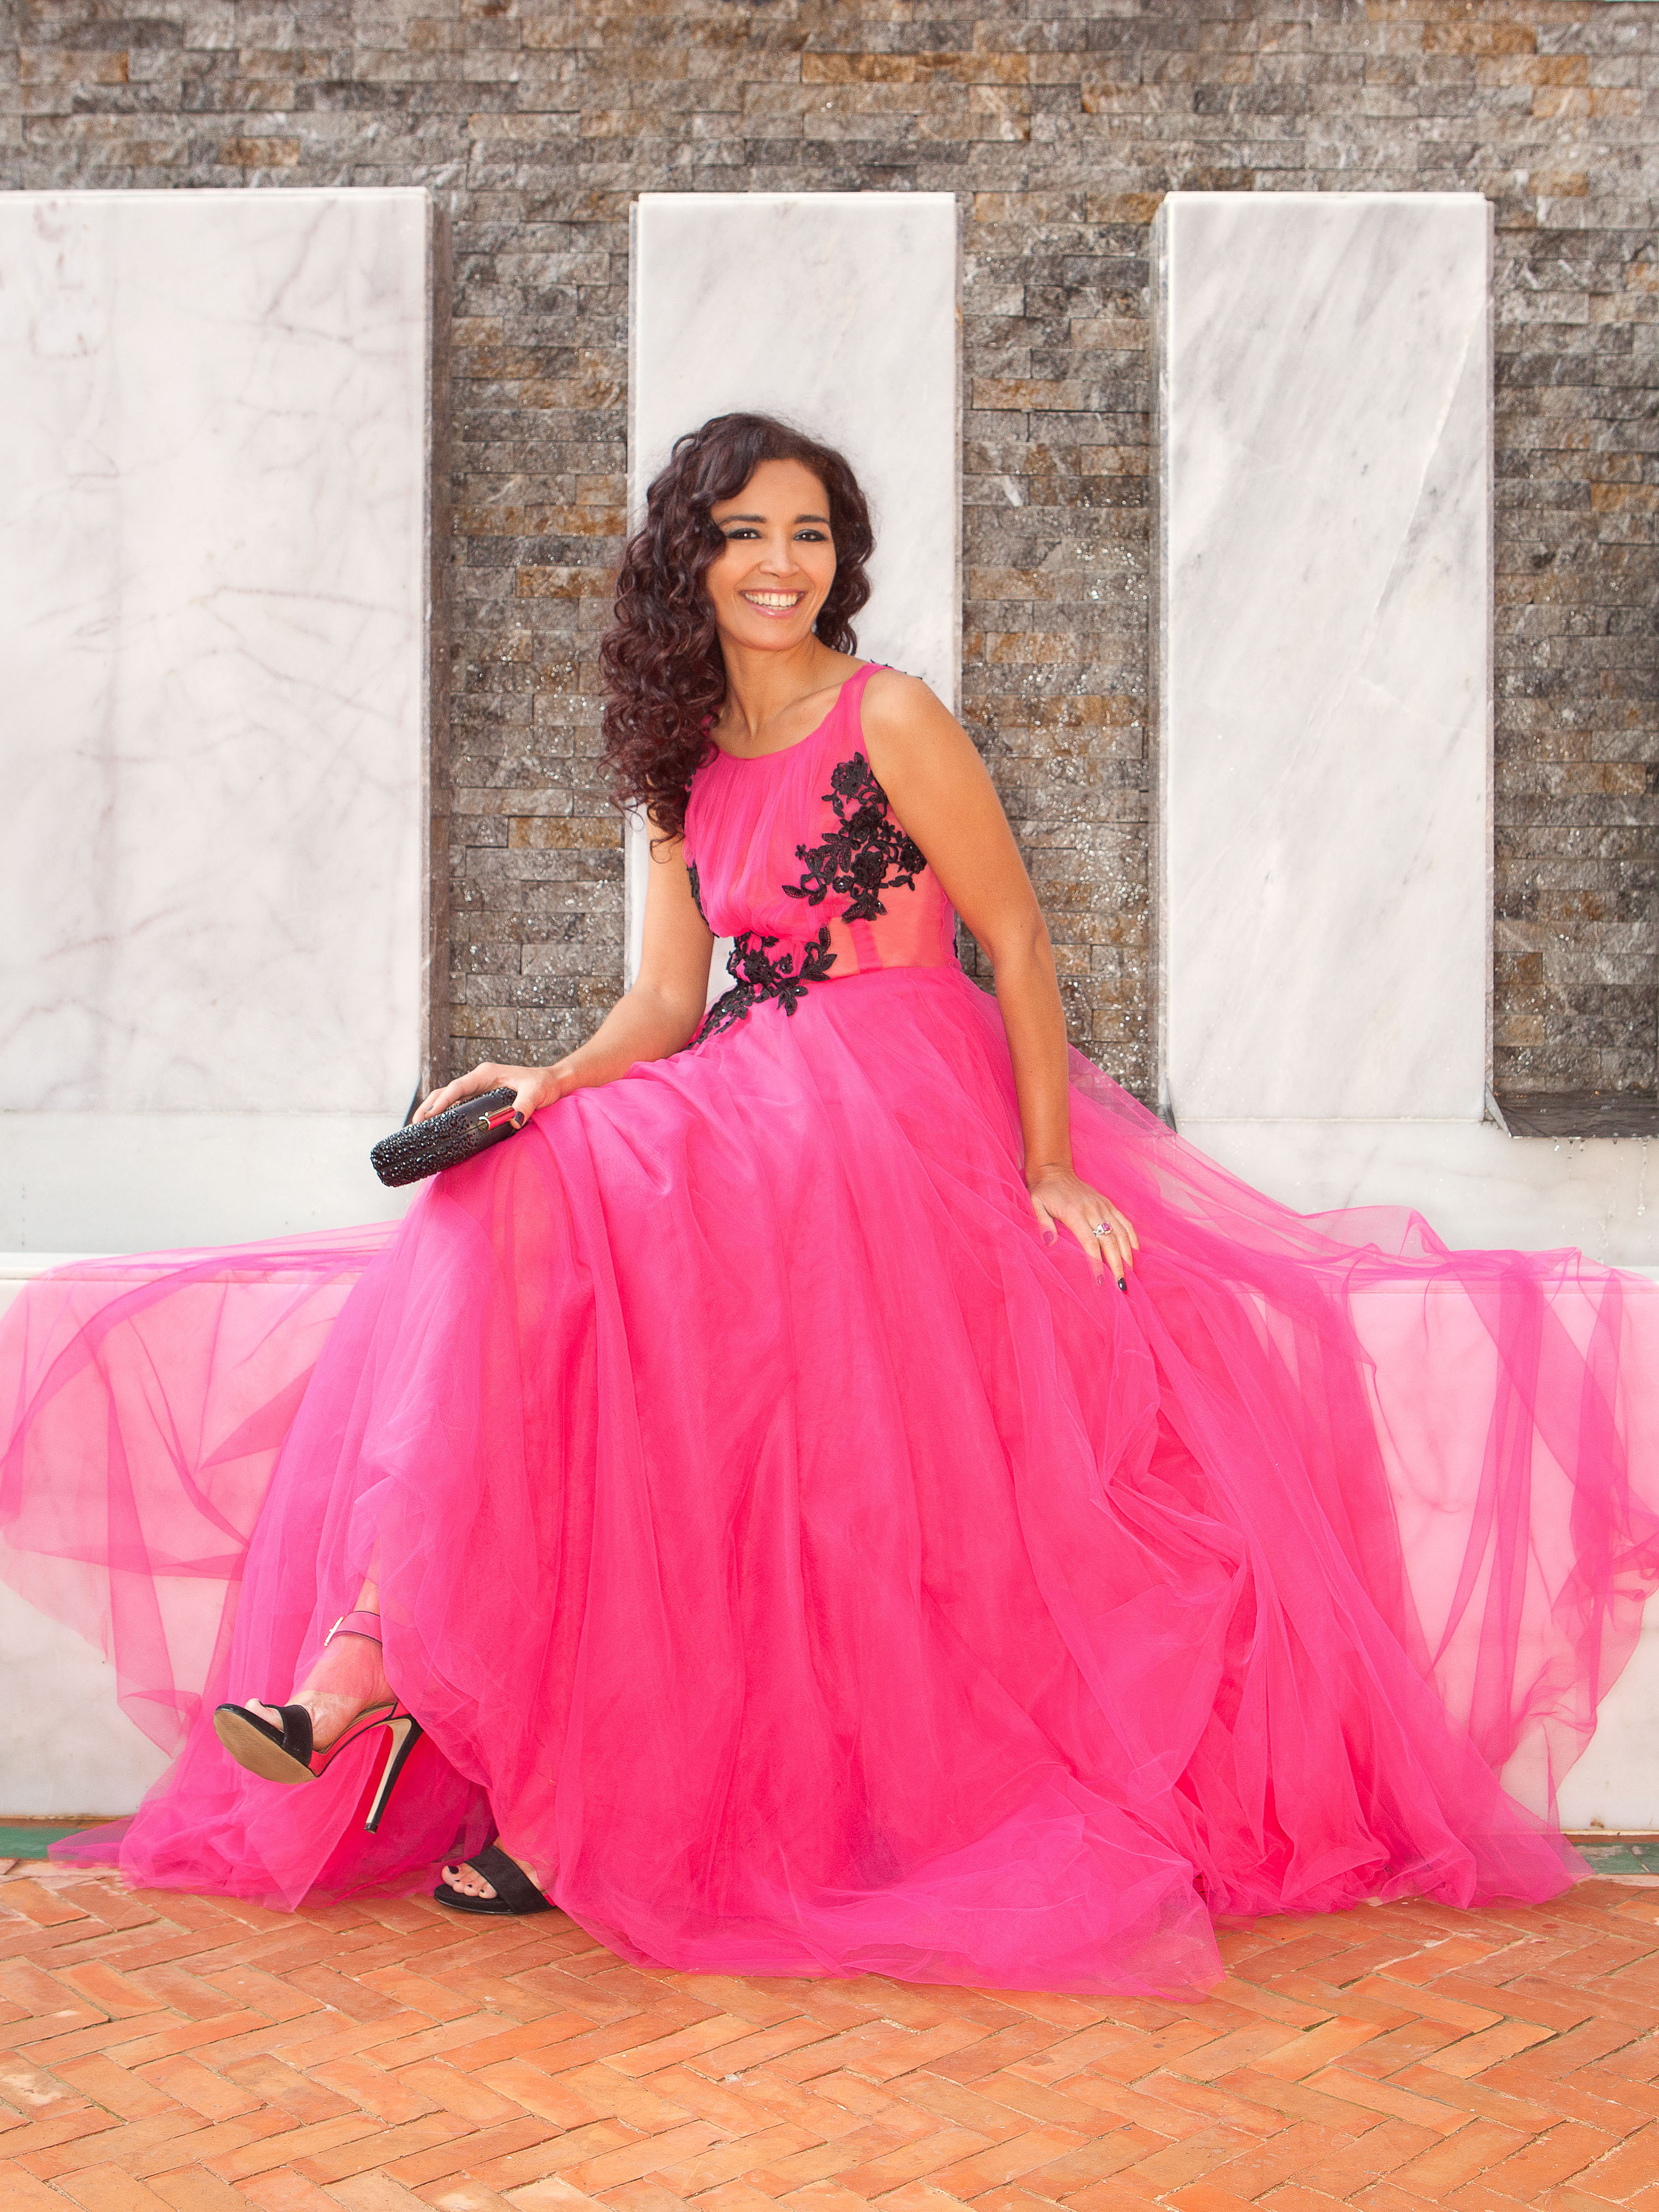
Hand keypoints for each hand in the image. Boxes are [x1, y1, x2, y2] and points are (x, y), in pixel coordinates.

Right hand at [411, 1059, 569, 1126]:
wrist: (551, 1082)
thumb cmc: (543, 1085)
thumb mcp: (536, 1093)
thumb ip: (526, 1105)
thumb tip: (515, 1120)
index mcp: (486, 1074)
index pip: (458, 1087)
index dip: (443, 1101)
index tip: (430, 1115)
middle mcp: (478, 1079)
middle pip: (446, 1091)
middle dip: (429, 1106)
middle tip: (414, 1125)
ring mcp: (478, 1088)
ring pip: (448, 1097)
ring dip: (433, 1110)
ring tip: (418, 1127)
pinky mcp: (480, 1097)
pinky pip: (458, 1105)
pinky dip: (445, 1114)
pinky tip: (438, 1127)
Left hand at [1026, 1163, 1139, 1287]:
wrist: (1054, 1170)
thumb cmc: (1044, 1192)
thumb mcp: (1036, 1204)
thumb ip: (1043, 1223)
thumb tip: (1049, 1243)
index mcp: (1075, 1213)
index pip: (1090, 1243)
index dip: (1097, 1263)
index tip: (1101, 1281)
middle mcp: (1093, 1210)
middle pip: (1110, 1241)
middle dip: (1117, 1265)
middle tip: (1121, 1285)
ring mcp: (1103, 1207)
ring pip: (1121, 1233)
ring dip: (1128, 1255)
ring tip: (1130, 1274)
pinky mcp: (1109, 1204)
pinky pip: (1125, 1222)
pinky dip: (1133, 1238)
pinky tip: (1135, 1253)